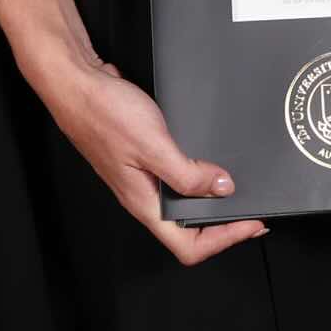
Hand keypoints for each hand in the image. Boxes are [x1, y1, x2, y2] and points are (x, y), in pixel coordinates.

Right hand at [41, 55, 265, 264]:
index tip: (252, 224)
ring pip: (183, 202)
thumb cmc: (103, 114)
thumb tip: (222, 188)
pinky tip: (212, 161)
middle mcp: (144, 195)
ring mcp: (143, 177)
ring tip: (239, 188)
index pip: (188, 246)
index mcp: (145, 202)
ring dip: (212, 198)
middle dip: (224, 223)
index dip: (224, 240)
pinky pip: (177, 176)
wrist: (77, 83)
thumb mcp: (153, 144)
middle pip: (189, 229)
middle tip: (253, 210)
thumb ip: (187, 172)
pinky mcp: (144, 157)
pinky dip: (199, 174)